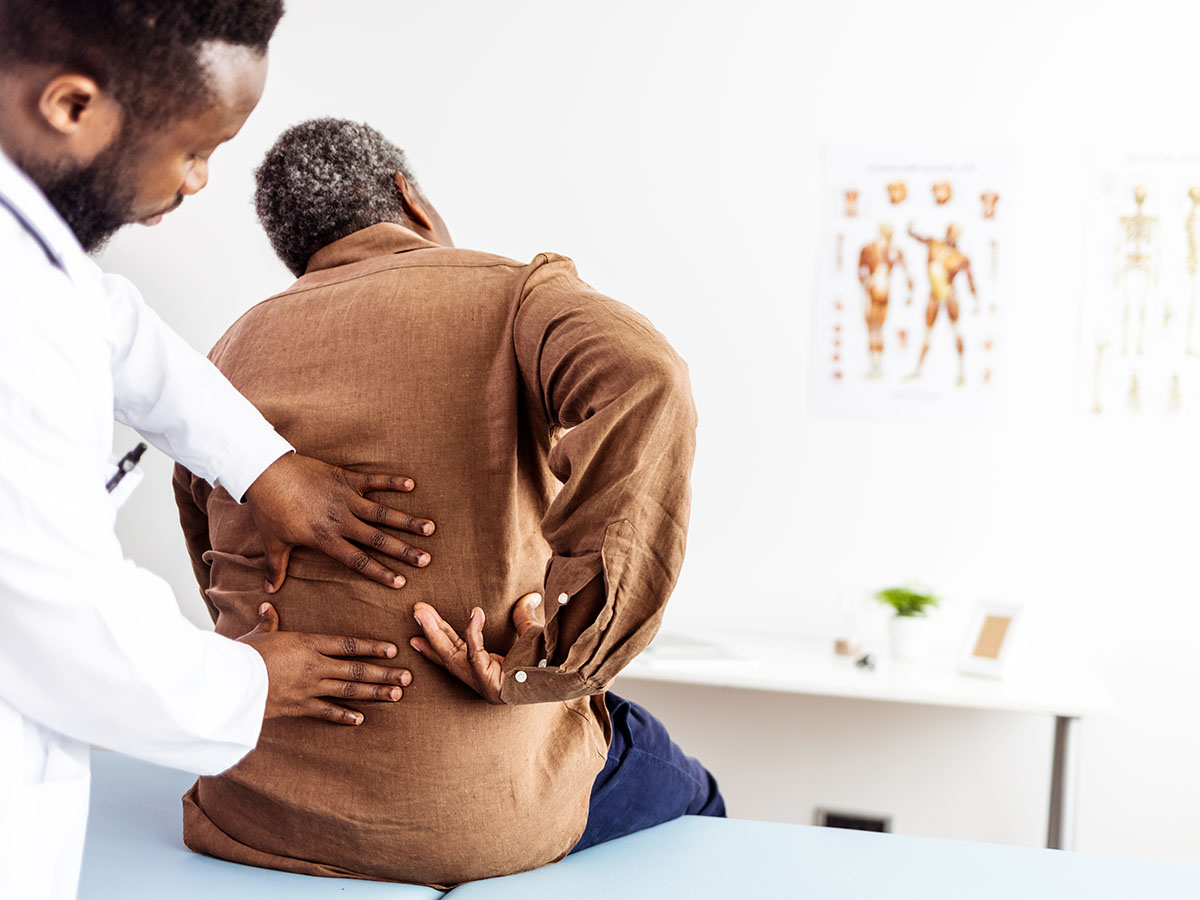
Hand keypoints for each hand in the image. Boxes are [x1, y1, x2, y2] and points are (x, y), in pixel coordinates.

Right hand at [237, 602, 409, 724]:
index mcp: (307, 644)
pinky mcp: (298, 708)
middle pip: (356, 670)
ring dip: (374, 693)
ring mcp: (308, 689)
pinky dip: (344, 716)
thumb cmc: (241, 654)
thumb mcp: (258, 634)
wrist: (227, 684)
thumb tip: (266, 606)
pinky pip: (326, 712)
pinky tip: (361, 718)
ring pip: (349, 690)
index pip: (346, 644)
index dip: (370, 647)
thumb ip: (269, 622)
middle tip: (407, 677)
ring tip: (396, 694)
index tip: (392, 649)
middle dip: (384, 673)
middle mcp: (314, 666)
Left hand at [244, 452, 434, 592]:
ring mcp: (345, 497)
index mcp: (325, 538)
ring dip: (406, 521)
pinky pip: (373, 480)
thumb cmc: (269, 509)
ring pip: (382, 512)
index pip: (357, 560)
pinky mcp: (345, 478)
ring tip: (429, 528)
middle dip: (403, 550)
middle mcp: (340, 520)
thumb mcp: (273, 541)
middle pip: (378, 539)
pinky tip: (411, 485)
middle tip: (426, 560)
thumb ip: (276, 567)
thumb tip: (270, 590)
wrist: (265, 472)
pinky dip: (392, 482)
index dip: (380, 572)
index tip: (400, 581)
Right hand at [409, 594, 542, 703]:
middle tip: (416, 611)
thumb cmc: (551, 660)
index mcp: (490, 672)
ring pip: (453, 655)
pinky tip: (474, 613)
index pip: (457, 656)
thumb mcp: (531, 634)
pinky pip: (475, 654)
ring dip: (436, 632)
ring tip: (421, 612)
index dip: (436, 645)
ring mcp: (485, 684)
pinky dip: (473, 632)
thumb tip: (529, 596)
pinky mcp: (490, 682)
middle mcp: (483, 681)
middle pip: (449, 654)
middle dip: (430, 632)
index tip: (415, 637)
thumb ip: (524, 616)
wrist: (566, 674)